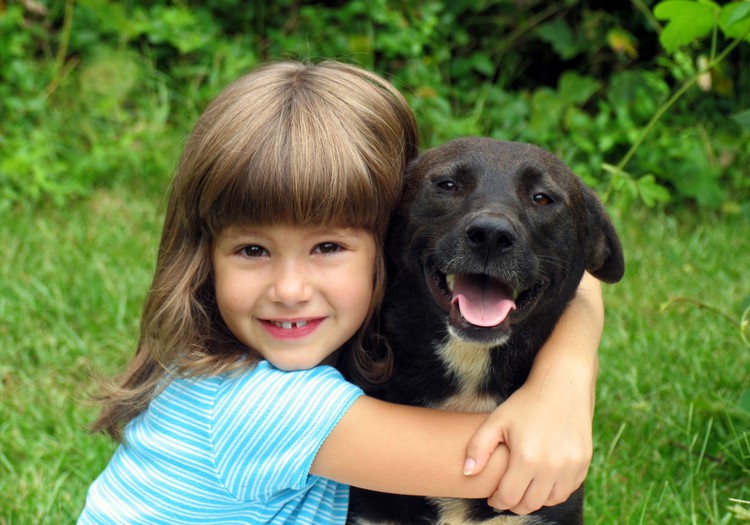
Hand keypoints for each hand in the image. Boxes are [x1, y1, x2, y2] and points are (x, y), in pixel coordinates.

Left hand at [463, 358, 594, 514]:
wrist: (562, 385)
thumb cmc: (525, 402)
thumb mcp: (497, 420)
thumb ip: (478, 447)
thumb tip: (467, 473)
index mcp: (527, 458)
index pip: (509, 497)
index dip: (497, 501)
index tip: (492, 497)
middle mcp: (551, 466)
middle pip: (530, 503)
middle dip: (515, 503)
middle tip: (507, 496)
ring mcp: (570, 466)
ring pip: (551, 500)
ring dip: (536, 500)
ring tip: (524, 490)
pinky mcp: (584, 462)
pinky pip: (568, 489)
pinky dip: (554, 491)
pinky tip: (543, 481)